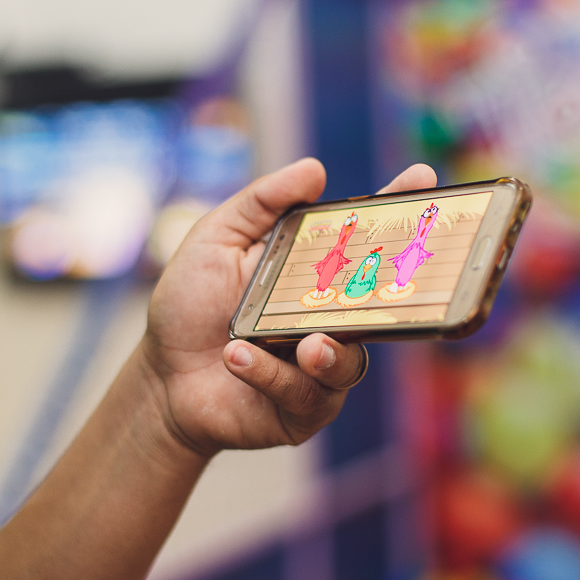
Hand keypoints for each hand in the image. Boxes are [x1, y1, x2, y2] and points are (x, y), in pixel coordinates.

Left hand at [139, 158, 436, 457]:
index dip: (398, 209)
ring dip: (330, 353)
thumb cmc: (189, 306)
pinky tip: (237, 358)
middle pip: (382, 304)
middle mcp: (329, 318)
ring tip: (305, 344)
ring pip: (351, 362)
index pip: (366, 238)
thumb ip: (260, 203)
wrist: (159, 377)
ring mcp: (321, 367)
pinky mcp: (304, 410)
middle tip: (394, 282)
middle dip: (399, 292)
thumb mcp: (215, 240)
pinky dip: (272, 375)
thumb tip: (314, 169)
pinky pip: (308, 396)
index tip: (421, 178)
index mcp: (317, 273)